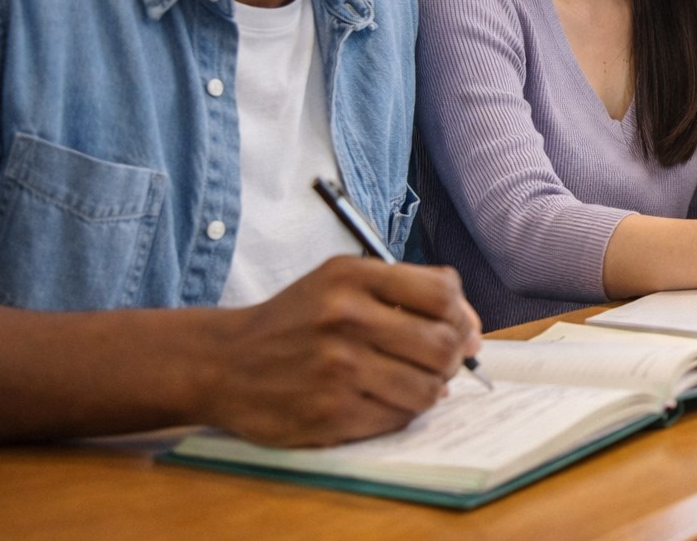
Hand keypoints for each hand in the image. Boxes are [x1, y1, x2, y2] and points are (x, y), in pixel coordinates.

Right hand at [200, 257, 480, 446]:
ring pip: (428, 389)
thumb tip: (473, 334)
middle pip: (443, 345)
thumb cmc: (295, 320)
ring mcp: (337, 369)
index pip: (442, 291)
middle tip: (441, 362)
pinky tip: (383, 400)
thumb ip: (408, 293)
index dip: (461, 314)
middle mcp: (345, 318)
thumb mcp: (341, 281)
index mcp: (352, 276)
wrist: (223, 362)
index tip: (457, 328)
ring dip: (432, 390)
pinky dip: (401, 412)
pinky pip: (397, 419)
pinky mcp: (328, 414)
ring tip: (413, 382)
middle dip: (454, 357)